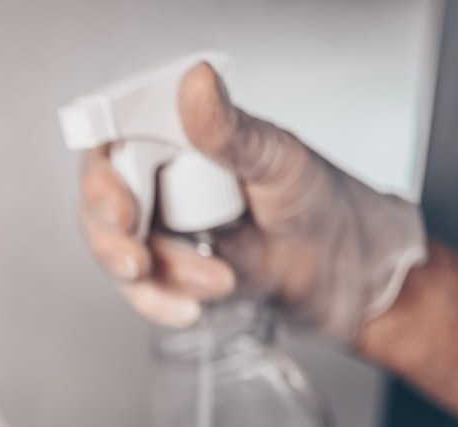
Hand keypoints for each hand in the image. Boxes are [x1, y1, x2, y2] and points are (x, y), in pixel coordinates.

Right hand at [79, 62, 426, 341]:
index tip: (122, 208)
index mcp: (180, 143)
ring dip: (161, 277)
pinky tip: (195, 307)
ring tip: (218, 279)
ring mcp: (166, 234)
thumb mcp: (279, 161)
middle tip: (138, 260)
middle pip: (103, 210)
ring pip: (122, 257)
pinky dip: (165, 304)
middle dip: (113, 241)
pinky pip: (147, 293)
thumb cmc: (325, 204)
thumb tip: (198, 87)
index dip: (103, 180)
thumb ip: (230, 132)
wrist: (355, 275)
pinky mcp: (175, 276)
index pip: (113, 151)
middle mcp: (164, 186)